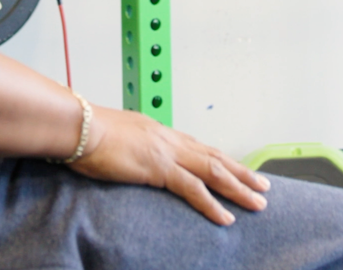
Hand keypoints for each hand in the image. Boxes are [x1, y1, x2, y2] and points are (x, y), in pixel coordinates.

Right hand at [70, 106, 270, 224]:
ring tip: (258, 203)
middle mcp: (170, 139)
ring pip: (214, 172)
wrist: (79, 126)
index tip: (238, 169)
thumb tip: (132, 155)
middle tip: (263, 186)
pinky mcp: (160, 169)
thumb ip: (132, 147)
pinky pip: (193, 189)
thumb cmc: (88, 132)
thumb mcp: (117, 138)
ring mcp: (168, 153)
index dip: (222, 160)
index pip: (200, 147)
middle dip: (241, 173)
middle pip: (215, 157)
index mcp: (161, 132)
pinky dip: (212, 204)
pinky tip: (226, 217)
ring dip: (239, 188)